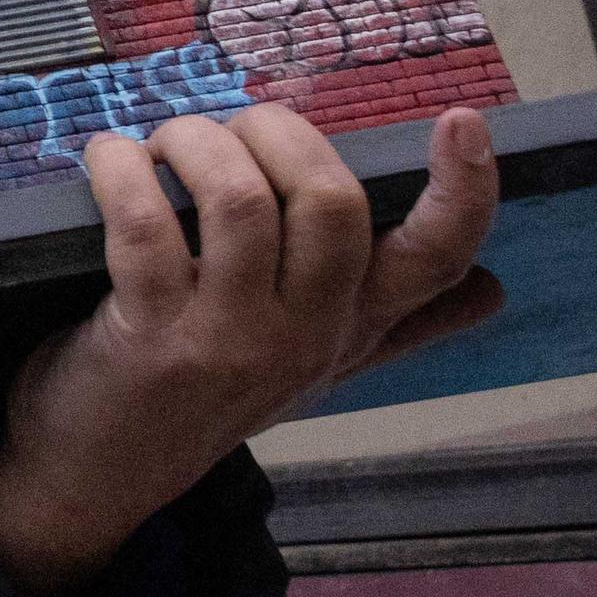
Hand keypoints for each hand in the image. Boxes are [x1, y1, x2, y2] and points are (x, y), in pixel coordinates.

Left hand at [0, 105, 503, 596]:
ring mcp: (230, 339)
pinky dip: (122, 170)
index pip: (434, 259)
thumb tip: (491, 291)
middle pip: (333, 203)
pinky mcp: (152, 336)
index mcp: (353, 325)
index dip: (463, 191)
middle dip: (278, 133)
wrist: (106, 475)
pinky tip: (110, 160)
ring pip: (240, 201)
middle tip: (230, 131)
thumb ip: (397, 325)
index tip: (461, 121)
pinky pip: (145, 224)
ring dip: (197, 144)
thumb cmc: (207, 395)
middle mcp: (305, 333)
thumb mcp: (315, 365)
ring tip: (163, 146)